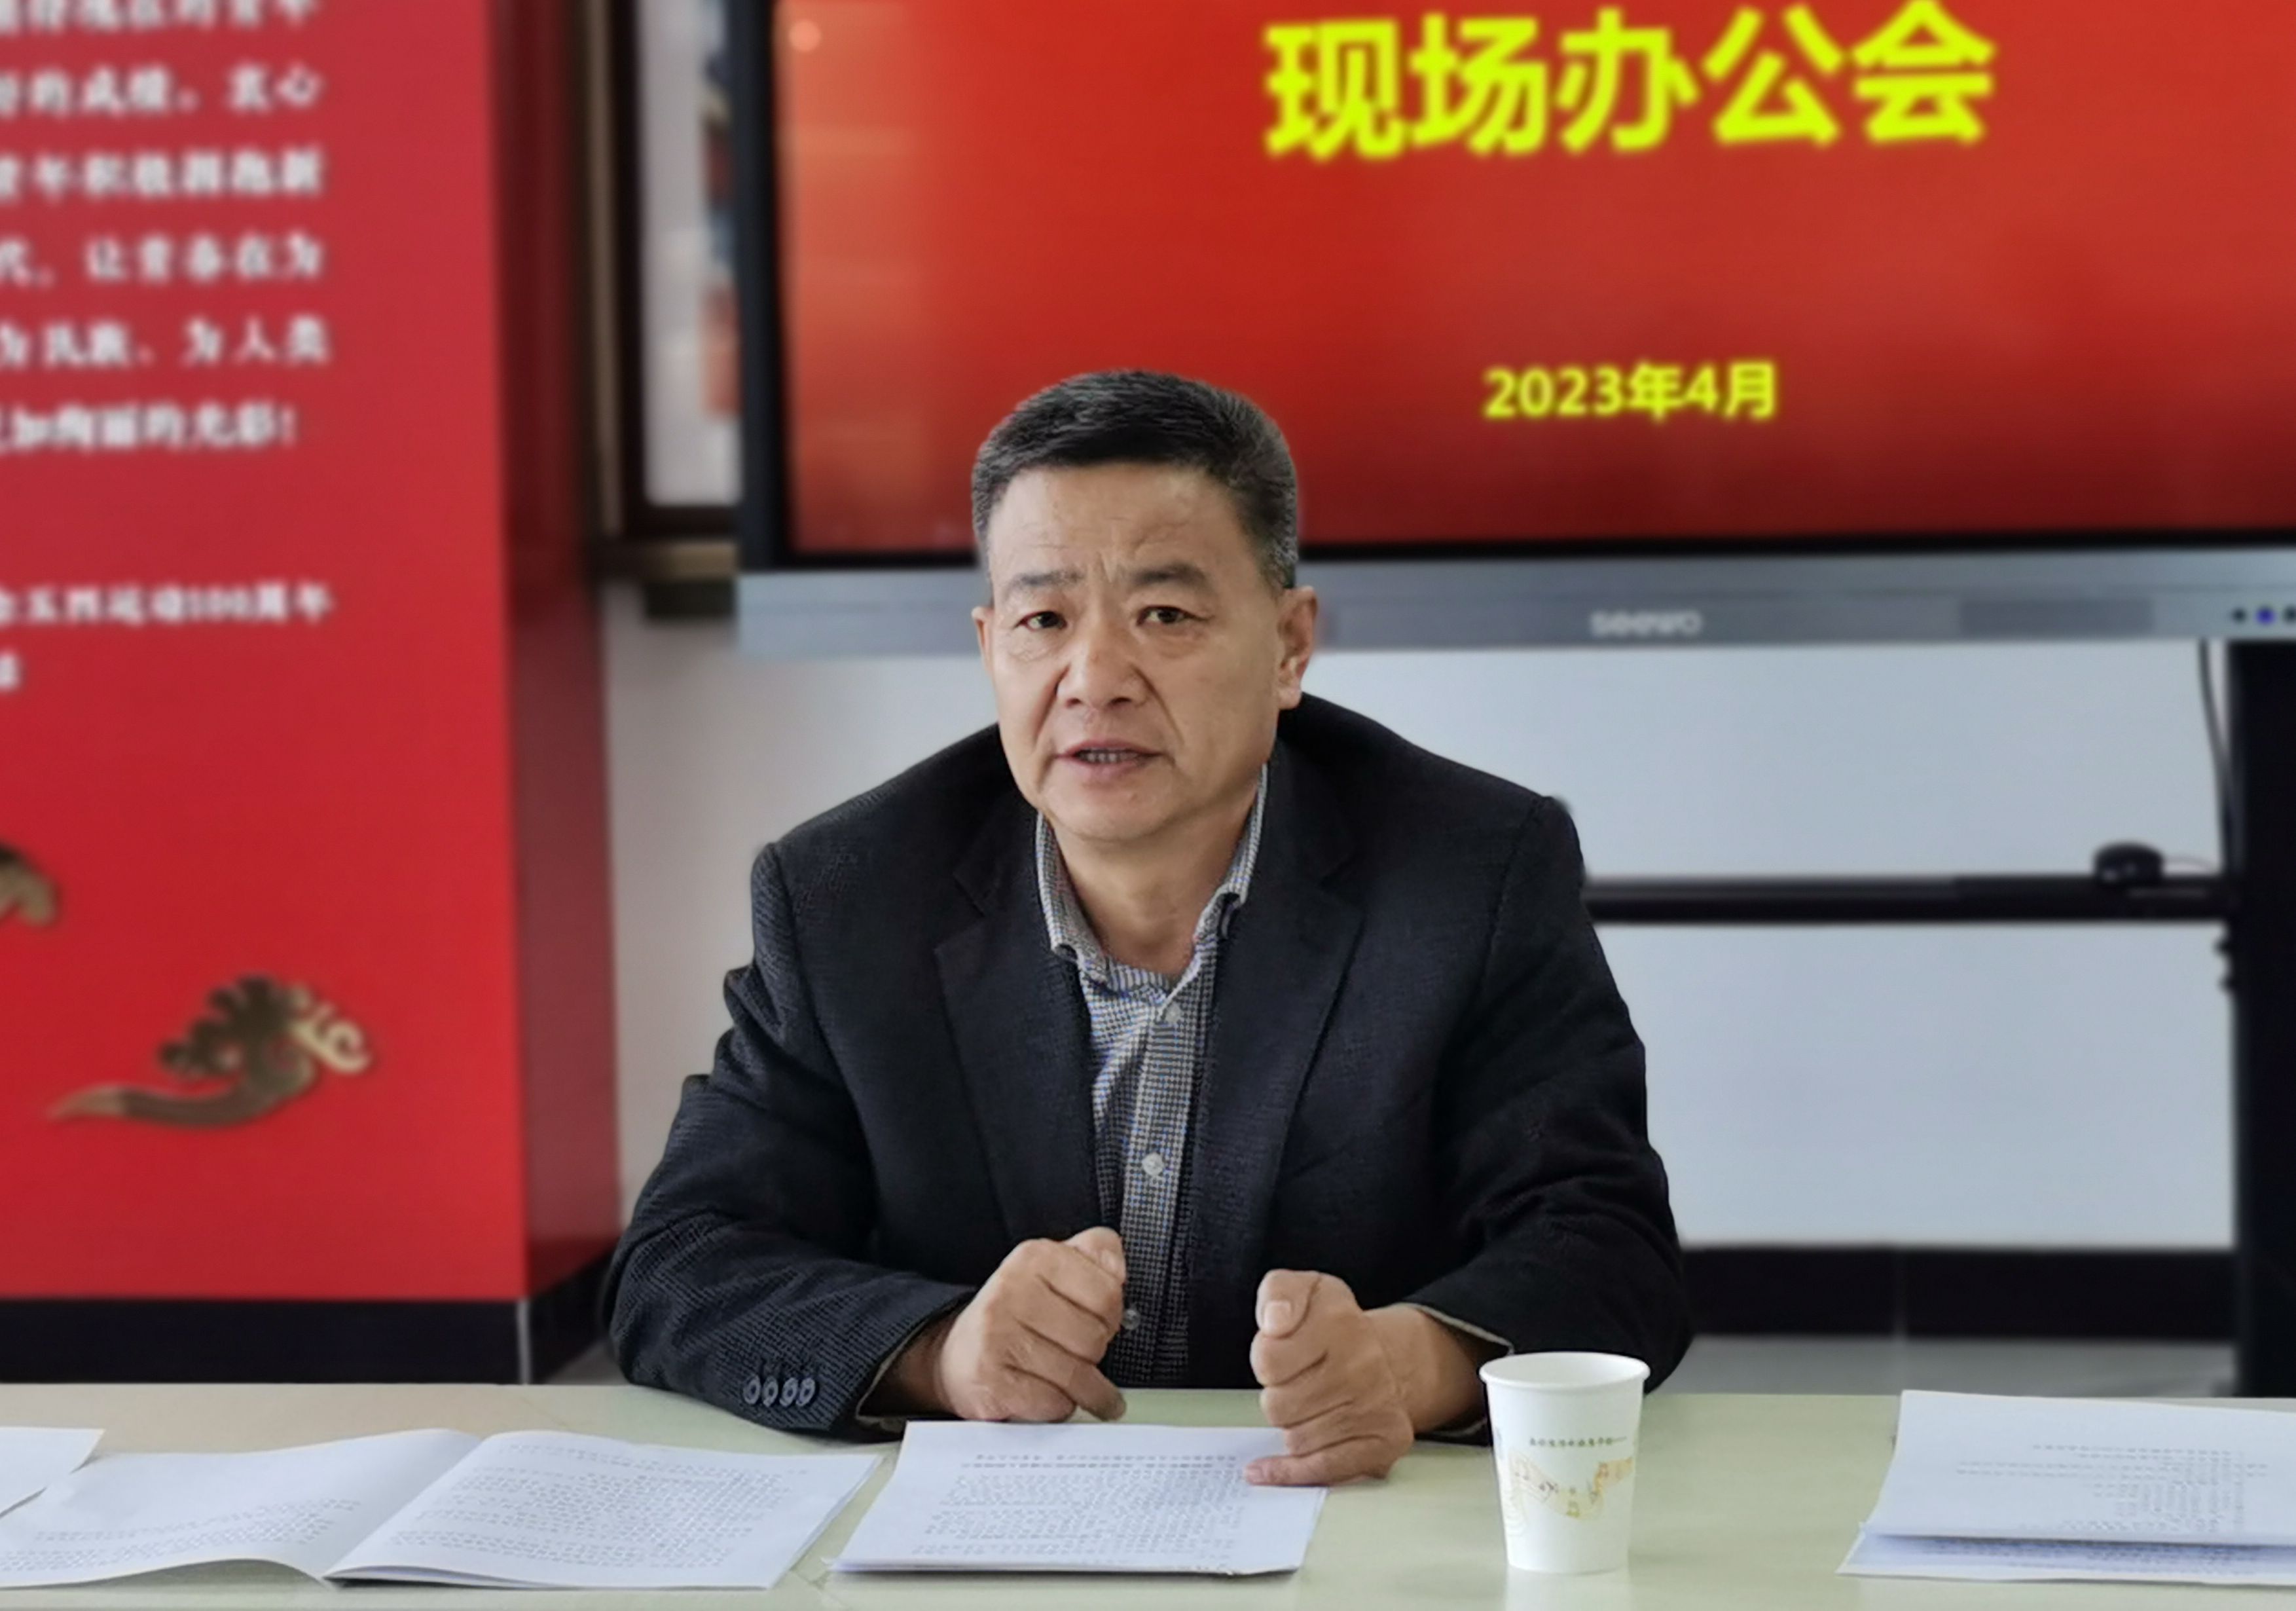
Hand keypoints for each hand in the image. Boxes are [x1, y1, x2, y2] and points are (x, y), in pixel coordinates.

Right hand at [887, 1227, 1128, 1422]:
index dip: (1112, 1317)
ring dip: (1083, 1389)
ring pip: (1077, 1375)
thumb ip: (1096, 1254)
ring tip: (1076, 1385)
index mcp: (1034, 1257)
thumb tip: (1119, 1270)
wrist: (959, 1355)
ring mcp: (997, 1336)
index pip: (1108, 1294)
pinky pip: (1054, 1404)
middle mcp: (1011, 1290)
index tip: (1103, 1324)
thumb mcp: (1054, 1268)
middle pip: (1094, 1338)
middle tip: (1080, 1353)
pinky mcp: (991, 1380)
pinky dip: (1058, 1406)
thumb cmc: (1015, 1314)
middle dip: (1095, 1354)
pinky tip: (1047, 1395)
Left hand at [1246, 1272, 1487, 1485]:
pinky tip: (1268, 1467)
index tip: (1280, 1353)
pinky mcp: (1385, 1442)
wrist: (1385, 1357)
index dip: (1266, 1360)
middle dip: (1278, 1396)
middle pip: (1278, 1406)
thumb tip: (1275, 1322)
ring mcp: (1378, 1407)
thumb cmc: (1331, 1328)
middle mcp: (1366, 1364)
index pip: (1268, 1360)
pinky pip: (1324, 1469)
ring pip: (1296, 1439)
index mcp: (1342, 1321)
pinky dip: (1292, 1472)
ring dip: (1292, 1426)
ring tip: (1310, 1405)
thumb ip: (1279, 1293)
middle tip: (1297, 1383)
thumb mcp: (1302, 1290)